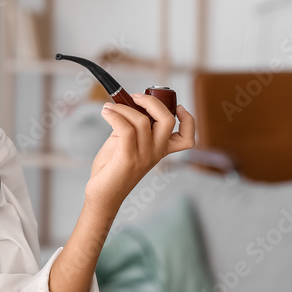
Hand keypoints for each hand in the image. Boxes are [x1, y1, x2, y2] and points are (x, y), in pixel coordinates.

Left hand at [85, 94, 195, 213]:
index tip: (176, 106)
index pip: (188, 137)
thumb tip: (126, 104)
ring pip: (142, 121)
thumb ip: (132, 126)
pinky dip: (115, 116)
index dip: (188, 119)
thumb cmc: (112, 168)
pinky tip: (106, 113)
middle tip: (134, 97)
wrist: (103, 194)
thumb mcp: (126, 143)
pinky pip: (126, 129)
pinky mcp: (128, 158)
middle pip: (167, 120)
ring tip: (109, 107)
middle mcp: (156, 153)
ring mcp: (144, 156)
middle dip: (152, 102)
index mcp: (161, 150)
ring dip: (122, 108)